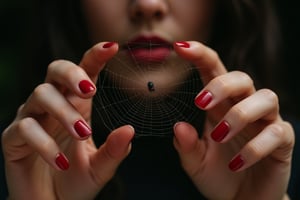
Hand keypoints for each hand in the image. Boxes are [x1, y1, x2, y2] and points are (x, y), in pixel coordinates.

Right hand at [2, 42, 133, 199]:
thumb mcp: (101, 168)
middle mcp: (54, 106)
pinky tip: (62, 163)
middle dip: (71, 73)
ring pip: (40, 95)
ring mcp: (32, 119)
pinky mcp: (14, 139)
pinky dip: (45, 144)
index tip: (113, 47)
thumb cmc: (76, 182)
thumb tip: (130, 130)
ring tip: (83, 133)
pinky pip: (25, 129)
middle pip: (55, 70)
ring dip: (63, 112)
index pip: (84, 73)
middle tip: (90, 90)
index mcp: (77, 106)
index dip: (95, 57)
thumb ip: (115, 151)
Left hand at [173, 41, 293, 199]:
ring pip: (266, 98)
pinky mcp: (282, 143)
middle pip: (242, 78)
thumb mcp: (195, 163)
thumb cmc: (218, 176)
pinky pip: (277, 134)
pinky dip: (255, 148)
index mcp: (220, 107)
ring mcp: (266, 123)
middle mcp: (244, 109)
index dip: (200, 55)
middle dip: (222, 84)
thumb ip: (186, 146)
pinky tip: (237, 163)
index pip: (213, 72)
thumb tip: (179, 127)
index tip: (179, 47)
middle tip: (201, 103)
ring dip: (240, 114)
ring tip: (220, 136)